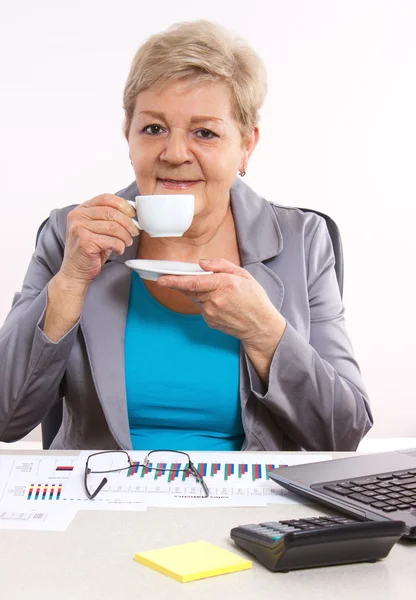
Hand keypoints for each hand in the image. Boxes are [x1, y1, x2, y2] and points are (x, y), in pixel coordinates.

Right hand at [59, 194, 138, 288]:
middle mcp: (77, 216)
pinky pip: (112, 241)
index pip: (106, 198)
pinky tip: (118, 250)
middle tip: (134, 232)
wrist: (75, 271)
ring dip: (125, 236)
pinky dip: (120, 246)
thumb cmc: (90, 250)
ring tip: (127, 242)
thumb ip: (110, 219)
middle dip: (128, 223)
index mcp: (81, 209)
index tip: (133, 214)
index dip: (123, 205)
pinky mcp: (85, 242)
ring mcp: (79, 228)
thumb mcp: (99, 230)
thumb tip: (133, 212)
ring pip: (113, 227)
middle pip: (111, 212)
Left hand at [157, 258, 285, 347]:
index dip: (174, 281)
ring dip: (200, 292)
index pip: (192, 283)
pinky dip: (206, 301)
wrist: (260, 326)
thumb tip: (202, 263)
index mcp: (224, 285)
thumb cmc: (255, 299)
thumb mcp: (244, 275)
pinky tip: (221, 303)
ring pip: (195, 298)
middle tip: (190, 279)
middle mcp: (214, 300)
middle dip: (185, 283)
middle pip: (190, 289)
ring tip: (220, 293)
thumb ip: (221, 266)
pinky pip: (201, 307)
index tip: (161, 279)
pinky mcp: (209, 321)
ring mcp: (210, 313)